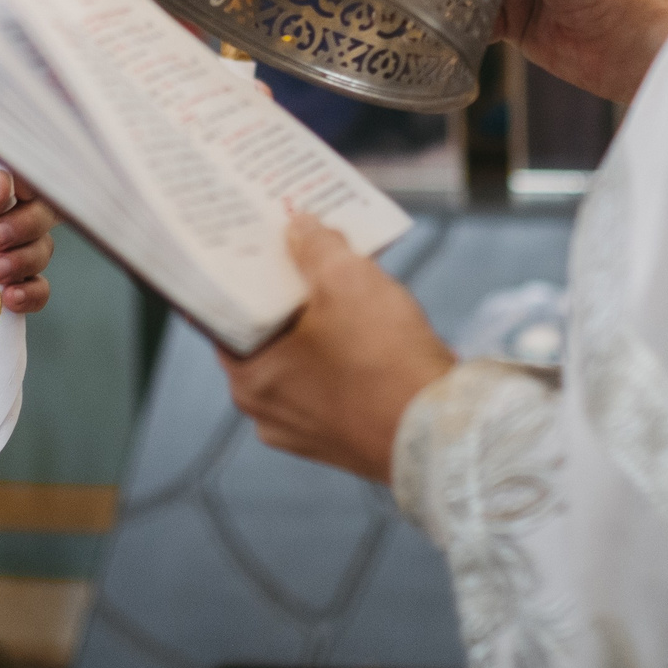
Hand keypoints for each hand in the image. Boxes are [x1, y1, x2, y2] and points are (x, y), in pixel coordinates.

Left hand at [0, 169, 55, 360]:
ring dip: (27, 260)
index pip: (11, 176)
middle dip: (27, 224)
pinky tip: (11, 299)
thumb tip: (4, 180)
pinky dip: (32, 293)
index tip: (20, 196)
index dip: (26, 182)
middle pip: (36, 212)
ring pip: (39, 250)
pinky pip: (33, 291)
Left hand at [218, 217, 454, 481]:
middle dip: (284, 296)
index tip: (249, 247)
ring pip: (299, 363)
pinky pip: (331, 387)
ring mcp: (304, 431)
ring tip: (340, 286)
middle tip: (299, 254)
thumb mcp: (346, 279)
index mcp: (249, 377)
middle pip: (264, 337)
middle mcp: (266, 411)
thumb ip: (315, 246)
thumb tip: (300, 227)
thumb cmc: (384, 359)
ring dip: (317, 327)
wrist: (443, 432)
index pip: (224, 315)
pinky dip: (341, 359)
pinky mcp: (342, 440)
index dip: (239, 275)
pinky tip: (366, 331)